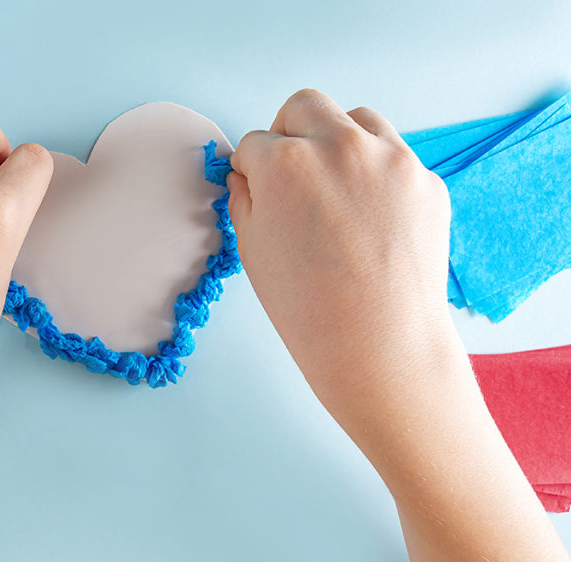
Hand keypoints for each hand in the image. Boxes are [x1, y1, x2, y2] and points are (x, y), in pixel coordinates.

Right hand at [227, 89, 451, 420]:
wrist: (379, 345)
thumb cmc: (309, 308)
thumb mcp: (252, 250)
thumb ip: (245, 199)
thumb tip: (248, 176)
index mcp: (286, 163)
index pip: (255, 142)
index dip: (251, 168)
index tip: (256, 187)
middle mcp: (340, 147)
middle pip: (304, 106)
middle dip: (289, 132)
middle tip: (289, 170)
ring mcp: (391, 159)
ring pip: (356, 118)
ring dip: (337, 140)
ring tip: (334, 187)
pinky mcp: (426, 180)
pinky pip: (393, 157)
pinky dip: (376, 173)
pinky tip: (369, 216)